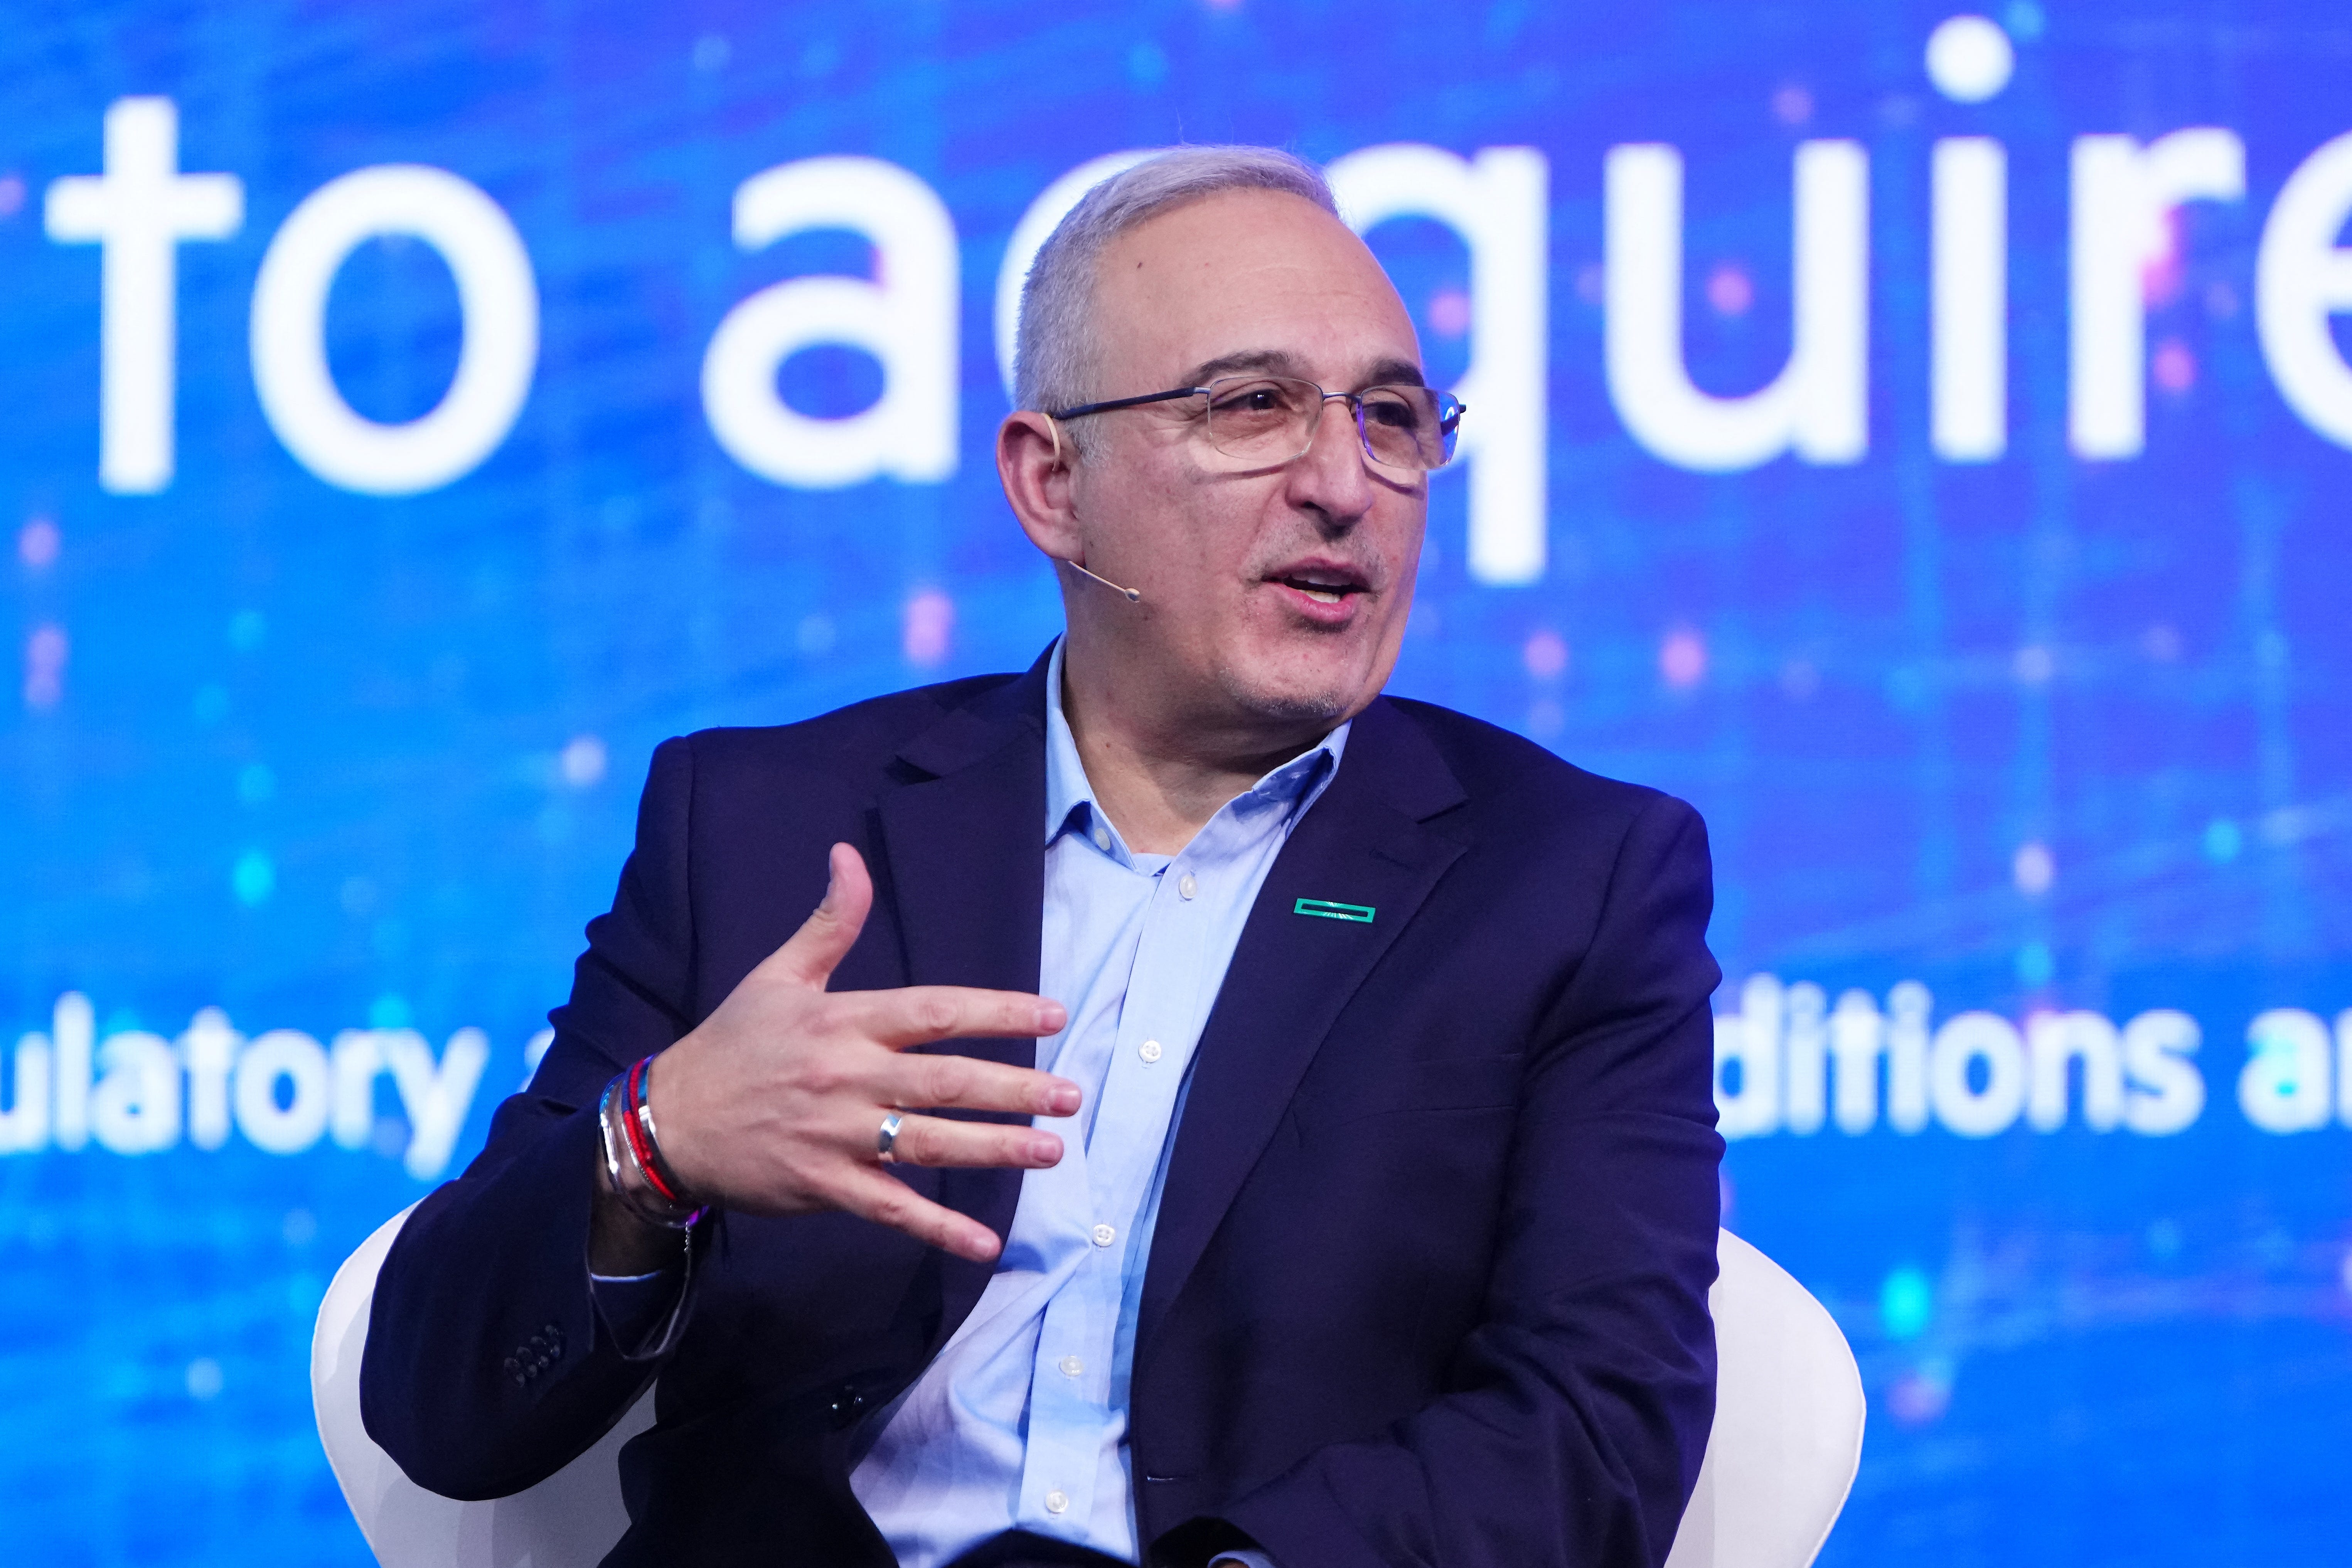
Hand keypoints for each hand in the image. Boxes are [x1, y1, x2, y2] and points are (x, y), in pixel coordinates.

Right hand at [628, 843, 1075, 1262]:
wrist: (669, 1121)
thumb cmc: (733, 1044)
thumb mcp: (778, 975)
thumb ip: (829, 922)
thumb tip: (849, 855)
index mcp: (844, 1023)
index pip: (935, 1012)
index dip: (997, 1012)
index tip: (1052, 1015)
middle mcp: (848, 1078)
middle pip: (946, 1082)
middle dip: (1014, 1088)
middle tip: (1071, 1096)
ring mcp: (838, 1137)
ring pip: (930, 1144)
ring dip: (994, 1150)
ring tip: (1050, 1152)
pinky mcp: (825, 1186)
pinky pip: (892, 1209)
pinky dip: (938, 1228)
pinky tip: (983, 1243)